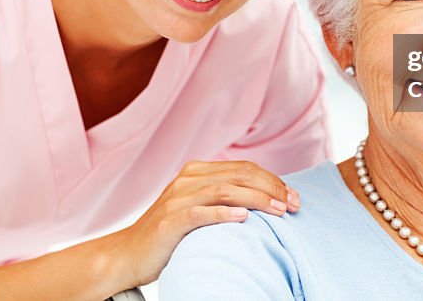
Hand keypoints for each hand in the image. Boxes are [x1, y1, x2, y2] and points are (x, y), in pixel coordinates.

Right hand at [118, 160, 299, 286]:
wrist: (128, 253)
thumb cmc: (171, 233)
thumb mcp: (198, 206)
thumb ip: (223, 196)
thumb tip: (267, 197)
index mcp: (196, 172)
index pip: (243, 168)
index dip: (272, 179)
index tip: (294, 195)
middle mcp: (188, 179)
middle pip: (239, 175)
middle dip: (272, 188)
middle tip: (294, 203)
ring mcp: (177, 199)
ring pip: (225, 190)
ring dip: (257, 199)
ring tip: (279, 210)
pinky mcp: (169, 221)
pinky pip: (201, 213)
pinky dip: (225, 214)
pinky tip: (245, 219)